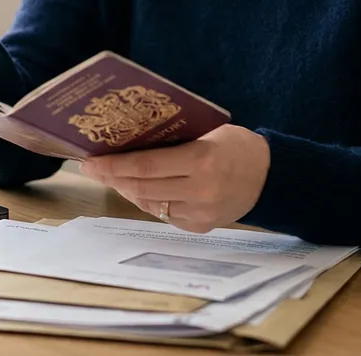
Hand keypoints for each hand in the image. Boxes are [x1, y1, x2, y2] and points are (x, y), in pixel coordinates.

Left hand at [81, 124, 270, 232]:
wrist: (271, 177)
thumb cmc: (236, 146)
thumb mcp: (208, 133)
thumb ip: (173, 142)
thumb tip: (129, 142)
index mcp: (201, 161)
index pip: (145, 167)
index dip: (113, 166)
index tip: (89, 161)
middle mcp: (199, 191)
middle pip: (142, 188)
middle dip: (112, 178)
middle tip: (91, 168)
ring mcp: (200, 213)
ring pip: (149, 203)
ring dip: (126, 189)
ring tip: (111, 175)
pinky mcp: (200, 226)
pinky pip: (164, 213)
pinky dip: (148, 200)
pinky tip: (138, 188)